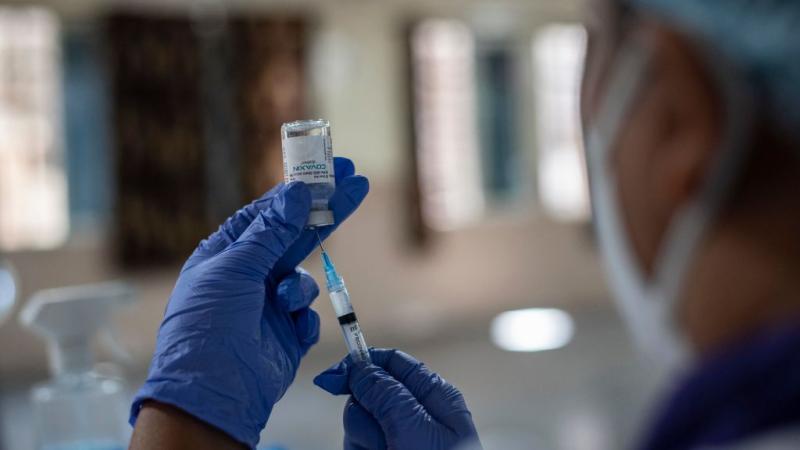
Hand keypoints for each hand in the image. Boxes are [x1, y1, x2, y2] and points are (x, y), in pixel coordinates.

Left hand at [130, 157, 368, 448]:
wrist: (213, 393)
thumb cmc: (208, 325)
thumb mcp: (235, 269)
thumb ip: (271, 231)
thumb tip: (296, 191)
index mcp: (226, 253)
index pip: (268, 213)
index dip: (299, 192)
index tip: (330, 172)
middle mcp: (248, 275)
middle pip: (295, 236)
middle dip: (325, 212)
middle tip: (358, 181)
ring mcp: (268, 305)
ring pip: (304, 279)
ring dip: (299, 289)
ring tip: (284, 302)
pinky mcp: (287, 334)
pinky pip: (308, 314)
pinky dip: (303, 319)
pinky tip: (290, 328)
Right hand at [314, 348, 480, 449]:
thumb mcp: (415, 429)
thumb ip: (387, 394)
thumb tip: (360, 368)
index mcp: (434, 397)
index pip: (392, 363)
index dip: (361, 364)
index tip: (334, 379)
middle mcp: (417, 416)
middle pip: (368, 396)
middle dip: (363, 419)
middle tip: (381, 441)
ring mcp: (400, 441)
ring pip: (358, 428)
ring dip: (363, 444)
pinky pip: (358, 449)